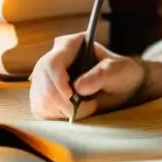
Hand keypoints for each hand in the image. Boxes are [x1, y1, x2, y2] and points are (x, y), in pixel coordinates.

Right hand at [29, 33, 145, 120]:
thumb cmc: (121, 74)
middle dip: (62, 101)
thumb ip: (101, 75)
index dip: (58, 82)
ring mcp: (45, 77)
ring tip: (84, 108)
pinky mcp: (43, 94)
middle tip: (86, 108)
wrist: (121, 88)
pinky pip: (40, 108)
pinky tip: (72, 113)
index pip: (53, 62)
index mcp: (70, 45)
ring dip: (61, 110)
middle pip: (43, 82)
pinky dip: (55, 116)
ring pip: (40, 97)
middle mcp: (53, 59)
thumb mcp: (118, 71)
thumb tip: (78, 87)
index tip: (72, 97)